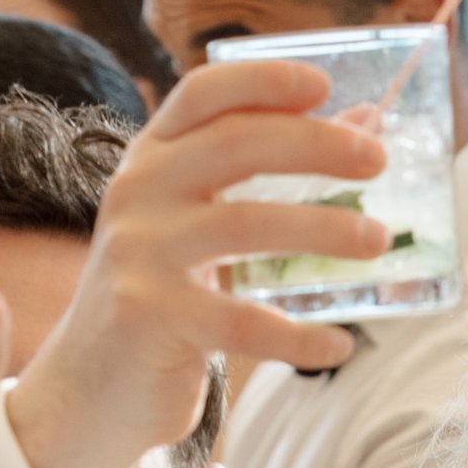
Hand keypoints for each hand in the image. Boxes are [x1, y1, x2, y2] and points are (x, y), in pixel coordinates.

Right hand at [8, 60, 389, 467]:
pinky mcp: (149, 316)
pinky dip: (297, 337)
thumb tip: (367, 125)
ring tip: (377, 241)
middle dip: (315, 145)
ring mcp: (140, 252)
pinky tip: (339, 345)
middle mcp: (139, 192)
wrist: (89, 385)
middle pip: (235, 144)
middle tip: (377, 161)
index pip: (203, 95)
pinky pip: (240, 322)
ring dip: (322, 228)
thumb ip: (266, 177)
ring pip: (245, 224)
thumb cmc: (162, 293)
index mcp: (152, 158)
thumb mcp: (199, 222)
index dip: (263, 81)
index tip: (324, 84)